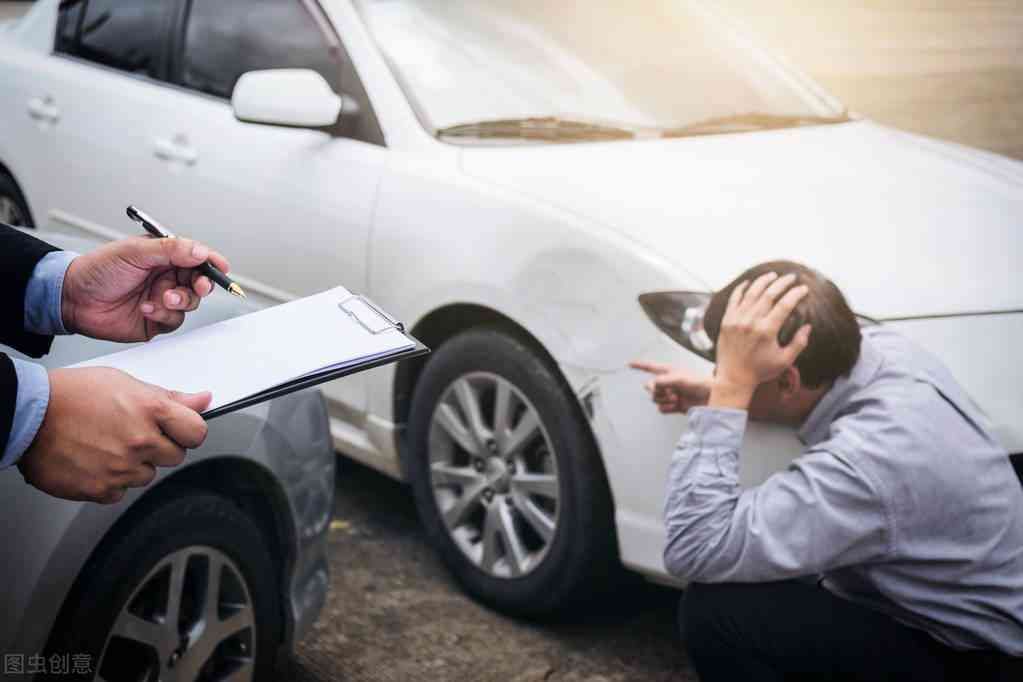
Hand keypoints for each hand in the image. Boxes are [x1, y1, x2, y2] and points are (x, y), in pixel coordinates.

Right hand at [17, 367, 210, 503]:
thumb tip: (202, 400)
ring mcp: (121, 468)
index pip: (197, 432)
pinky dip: (111, 481)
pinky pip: (121, 491)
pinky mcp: (102, 489)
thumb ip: (169, 397)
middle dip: (160, 447)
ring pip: (148, 476)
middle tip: (133, 433)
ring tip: (108, 444)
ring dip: (135, 465)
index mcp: (151, 411)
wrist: (28, 415)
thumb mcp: (126, 383)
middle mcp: (140, 441)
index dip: (188, 431)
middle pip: (175, 456)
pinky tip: (95, 460)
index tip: (180, 430)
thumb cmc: (72, 394)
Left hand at [62, 236, 230, 341]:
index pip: (196, 257)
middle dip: (200, 285)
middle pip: (199, 282)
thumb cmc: (97, 270)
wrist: (73, 300)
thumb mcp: (134, 252)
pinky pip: (174, 321)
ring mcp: (162, 300)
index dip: (211, 262)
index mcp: (163, 256)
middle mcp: (166, 277)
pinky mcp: (156, 321)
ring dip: (179, 301)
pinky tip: (145, 308)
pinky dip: (162, 315)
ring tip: (161, 298)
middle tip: (196, 286)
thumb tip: (200, 250)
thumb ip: (171, 249)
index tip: (221, 267)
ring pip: (190, 303)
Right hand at [629, 361, 711, 413]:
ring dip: (664, 400)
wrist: (712, 398)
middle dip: (657, 391)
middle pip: (650, 388)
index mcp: (669, 372)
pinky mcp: (674, 406)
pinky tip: (676, 406)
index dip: (640, 365)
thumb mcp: (681, 379)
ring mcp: (670, 395)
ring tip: (676, 398)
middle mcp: (668, 383)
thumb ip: (663, 381)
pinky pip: (661, 409)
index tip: (629, 363)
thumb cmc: (700, 384)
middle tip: (668, 392)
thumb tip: (650, 385)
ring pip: (655, 400)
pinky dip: (667, 408)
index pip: (651, 367)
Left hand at [711, 272, 811, 407]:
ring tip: (773, 275)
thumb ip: (799, 343)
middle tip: (792, 277)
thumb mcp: (784, 360)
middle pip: (769, 294)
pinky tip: (749, 282)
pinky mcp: (726, 320)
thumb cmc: (760, 370)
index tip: (804, 288)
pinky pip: (734, 299)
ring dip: (763, 281)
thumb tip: (808, 326)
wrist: (733, 377)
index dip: (796, 294)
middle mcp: (751, 322)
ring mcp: (736, 319)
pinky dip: (741, 288)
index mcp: (767, 331)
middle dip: (783, 282)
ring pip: (751, 292)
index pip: (785, 304)